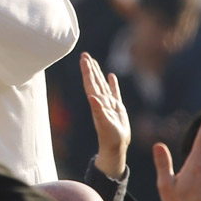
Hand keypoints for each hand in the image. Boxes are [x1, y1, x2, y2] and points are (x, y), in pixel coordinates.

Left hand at [81, 52, 130, 179]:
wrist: (116, 146)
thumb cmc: (110, 137)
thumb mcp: (105, 124)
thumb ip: (98, 111)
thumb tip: (91, 98)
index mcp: (97, 102)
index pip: (90, 83)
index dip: (87, 71)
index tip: (83, 59)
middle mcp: (101, 100)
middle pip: (94, 80)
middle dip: (90, 67)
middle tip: (84, 54)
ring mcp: (109, 103)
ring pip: (102, 83)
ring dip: (98, 72)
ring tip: (93, 61)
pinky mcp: (117, 107)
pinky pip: (114, 91)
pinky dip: (112, 83)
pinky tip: (111, 75)